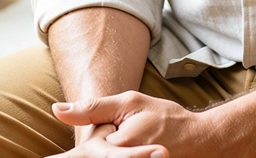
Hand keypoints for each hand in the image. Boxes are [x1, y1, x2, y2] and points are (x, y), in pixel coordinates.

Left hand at [49, 92, 215, 157]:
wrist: (198, 140)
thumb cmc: (163, 117)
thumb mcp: (130, 103)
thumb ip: (94, 107)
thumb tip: (57, 109)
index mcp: (118, 148)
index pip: (80, 155)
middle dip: (72, 157)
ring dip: (88, 155)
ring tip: (74, 149)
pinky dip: (103, 157)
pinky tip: (95, 151)